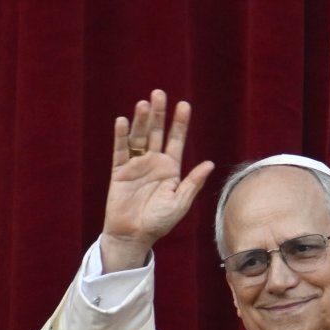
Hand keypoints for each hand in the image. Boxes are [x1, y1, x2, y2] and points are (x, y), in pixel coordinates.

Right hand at [101, 89, 214, 271]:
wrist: (134, 235)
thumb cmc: (159, 222)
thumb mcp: (181, 202)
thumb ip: (193, 182)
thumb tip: (210, 163)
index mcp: (171, 169)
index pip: (176, 140)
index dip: (179, 123)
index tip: (184, 105)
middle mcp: (153, 163)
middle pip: (157, 133)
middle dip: (159, 114)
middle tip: (160, 93)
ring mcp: (136, 165)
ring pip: (139, 137)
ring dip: (141, 121)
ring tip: (144, 103)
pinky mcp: (119, 171)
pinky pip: (120, 150)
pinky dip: (121, 136)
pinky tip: (123, 121)